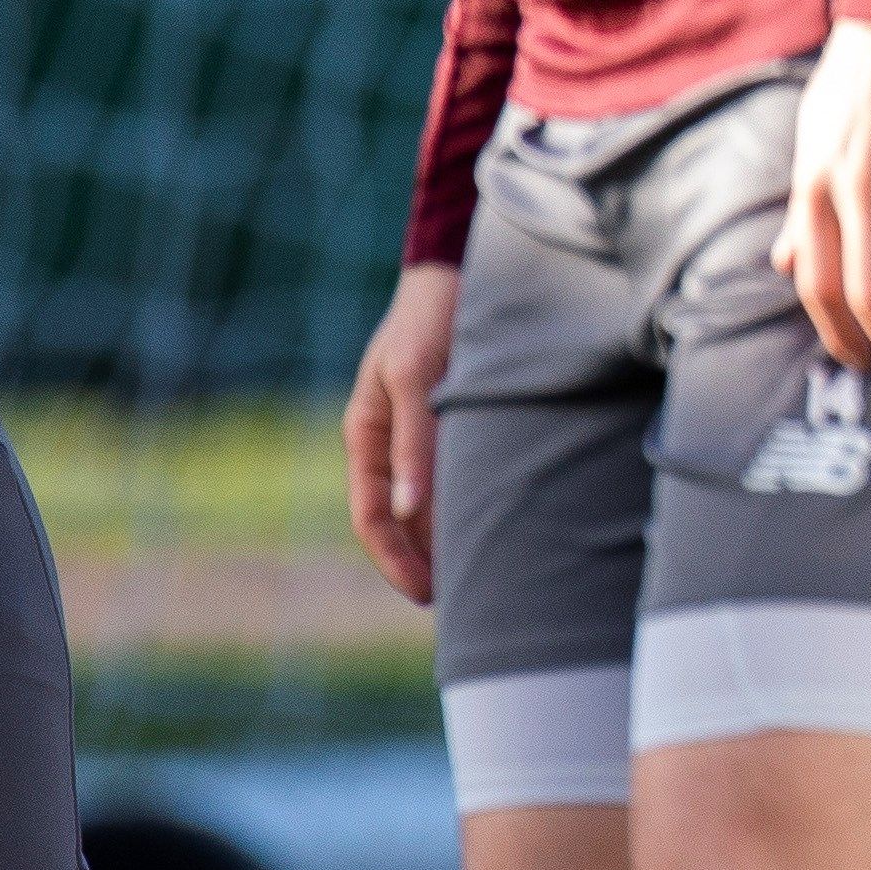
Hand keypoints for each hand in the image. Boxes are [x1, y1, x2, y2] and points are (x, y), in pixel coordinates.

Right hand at [342, 262, 463, 604]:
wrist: (462, 269)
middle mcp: (392, 441)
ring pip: (431, 505)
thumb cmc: (434, 316)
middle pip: (402, 521)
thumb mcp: (419, 376)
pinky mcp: (455, 423)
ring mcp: (421, 433)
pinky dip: (469, 507)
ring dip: (450, 540)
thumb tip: (411, 514)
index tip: (426, 595)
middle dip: (425, 562)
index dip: (396, 561)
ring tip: (488, 574)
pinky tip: (503, 524)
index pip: (372, 517)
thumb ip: (415, 442)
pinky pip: (457, 479)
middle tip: (467, 600)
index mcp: (367, 434)